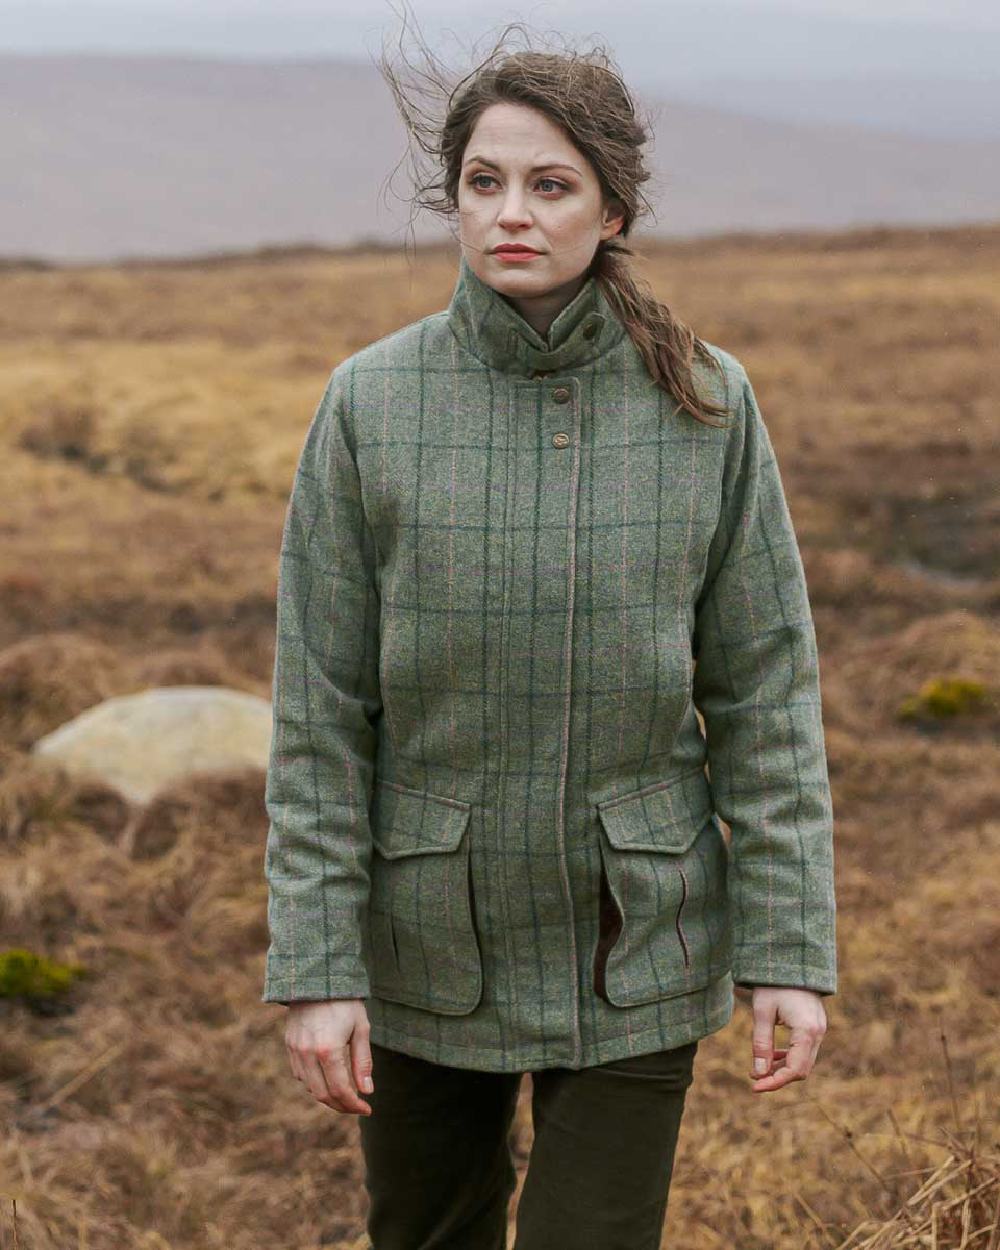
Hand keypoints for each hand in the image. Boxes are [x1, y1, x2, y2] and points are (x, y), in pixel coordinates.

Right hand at [284, 998, 374, 1115]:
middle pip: (323, 1095)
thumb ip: (363, 1061)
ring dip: (328, 1095)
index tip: (367, 1109)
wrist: (315, 977)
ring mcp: (295, 1050)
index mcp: (328, 1050)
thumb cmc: (344, 1001)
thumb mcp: (360, 1027)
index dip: (354, 1105)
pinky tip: (328, 1077)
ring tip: (346, 1093)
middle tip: (357, 1106)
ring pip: (310, 1087)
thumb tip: (367, 1091)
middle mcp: (308, 1054)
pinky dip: (315, 1082)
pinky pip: (300, 1074)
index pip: (340, 1091)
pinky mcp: (289, 1045)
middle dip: (342, 1105)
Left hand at [743, 985, 826, 1091]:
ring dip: (782, 1069)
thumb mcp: (762, 1011)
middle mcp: (818, 1033)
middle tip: (753, 1080)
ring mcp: (819, 1030)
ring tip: (758, 1070)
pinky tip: (772, 1057)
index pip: (794, 1069)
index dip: (774, 1082)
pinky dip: (789, 1057)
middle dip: (777, 1078)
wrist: (792, 961)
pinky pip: (804, 1051)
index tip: (754, 1087)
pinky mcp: (815, 1027)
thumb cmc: (774, 984)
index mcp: (807, 1030)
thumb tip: (759, 1074)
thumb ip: (761, 1043)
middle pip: (801, 1069)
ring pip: (803, 1062)